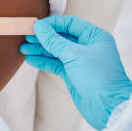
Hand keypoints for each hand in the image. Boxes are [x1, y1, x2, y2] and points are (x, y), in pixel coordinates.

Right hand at [20, 15, 131, 130]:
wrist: (108, 107)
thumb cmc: (98, 77)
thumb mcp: (74, 55)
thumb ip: (54, 41)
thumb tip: (39, 27)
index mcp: (94, 36)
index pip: (69, 23)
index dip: (52, 24)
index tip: (35, 26)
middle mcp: (88, 46)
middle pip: (61, 36)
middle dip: (43, 37)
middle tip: (26, 36)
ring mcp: (80, 61)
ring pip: (56, 51)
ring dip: (40, 49)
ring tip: (23, 48)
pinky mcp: (73, 74)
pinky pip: (55, 64)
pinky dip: (43, 61)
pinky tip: (30, 59)